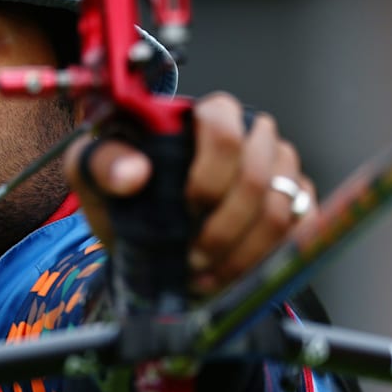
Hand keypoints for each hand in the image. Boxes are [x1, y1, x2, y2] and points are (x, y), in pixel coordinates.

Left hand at [65, 91, 315, 295]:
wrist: (148, 240)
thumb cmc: (124, 196)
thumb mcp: (94, 175)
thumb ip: (102, 163)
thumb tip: (133, 173)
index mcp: (205, 115)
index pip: (225, 126)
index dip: (209, 174)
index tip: (186, 208)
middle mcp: (251, 134)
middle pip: (256, 175)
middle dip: (222, 228)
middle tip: (192, 256)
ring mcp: (280, 168)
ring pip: (279, 210)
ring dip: (240, 253)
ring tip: (204, 274)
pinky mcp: (297, 202)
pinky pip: (297, 232)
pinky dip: (262, 262)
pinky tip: (229, 276)